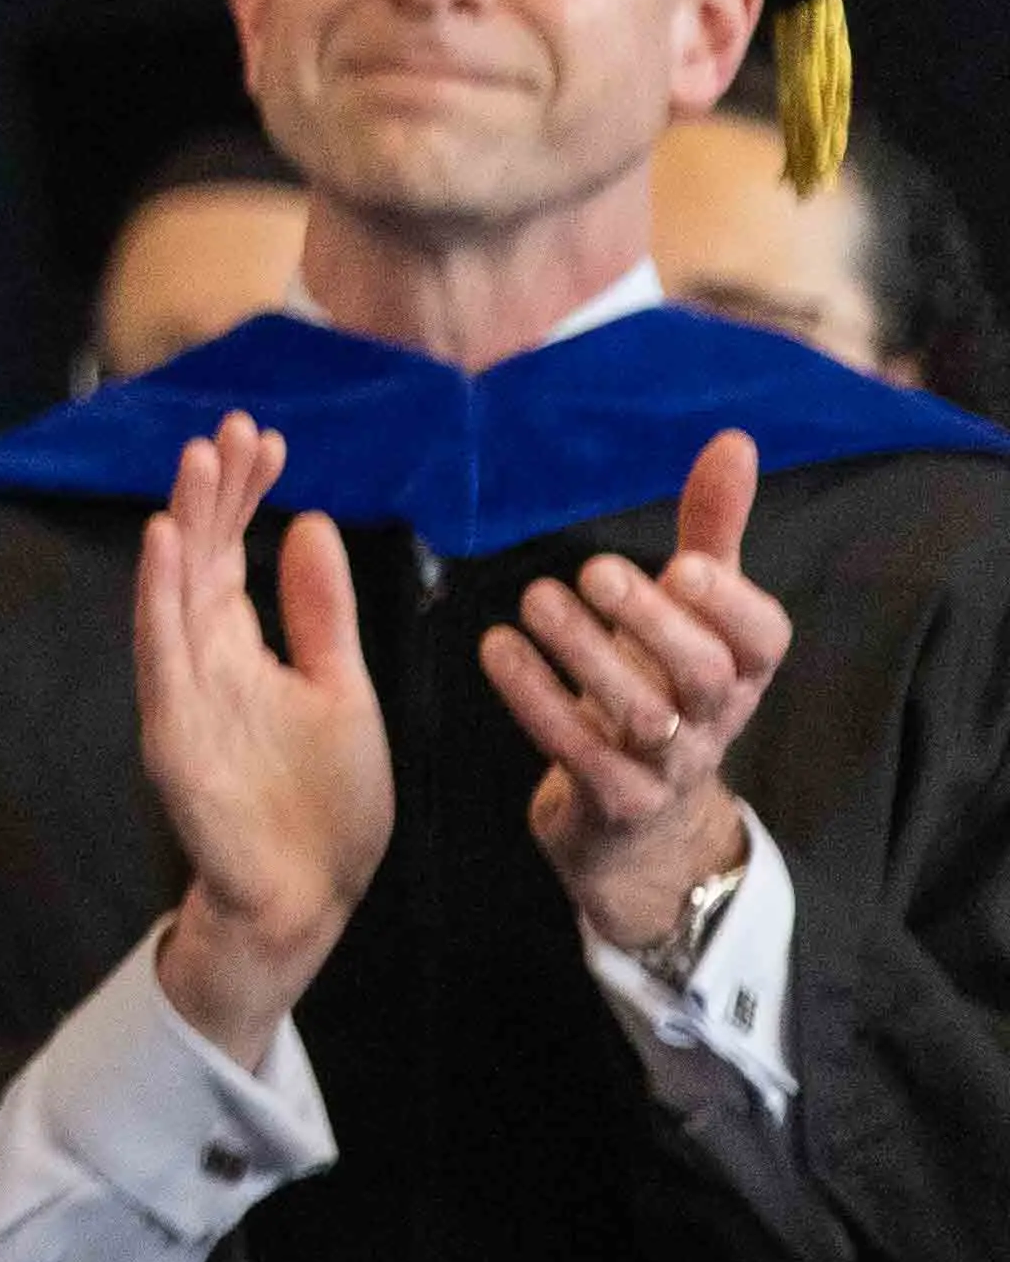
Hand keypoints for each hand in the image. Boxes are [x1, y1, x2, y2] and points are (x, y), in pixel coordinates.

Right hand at [135, 411, 391, 1068]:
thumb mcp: (341, 690)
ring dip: (184, 525)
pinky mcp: (174, 733)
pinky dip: (159, 596)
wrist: (307, 899)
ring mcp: (185, 695)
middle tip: (232, 429)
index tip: (268, 441)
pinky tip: (167, 543)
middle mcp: (205, 662)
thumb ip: (320, 615)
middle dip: (216, 492)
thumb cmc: (324, 805)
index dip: (246, 496)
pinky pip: (161, 653)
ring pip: (177, 592)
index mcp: (243, 651)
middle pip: (204, 559)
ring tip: (196, 460)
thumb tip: (312, 525)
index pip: (235, 555)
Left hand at [481, 423, 789, 965]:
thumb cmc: (667, 686)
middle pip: (705, 676)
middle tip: (593, 570)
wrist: (640, 822)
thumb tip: (733, 440)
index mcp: (744, 669)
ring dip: (584, 656)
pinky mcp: (616, 802)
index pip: (764, 638)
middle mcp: (717, 719)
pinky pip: (579, 755)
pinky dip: (536, 701)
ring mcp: (669, 767)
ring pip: (642, 717)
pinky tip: (497, 649)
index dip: (730, 603)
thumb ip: (711, 531)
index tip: (683, 562)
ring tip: (534, 598)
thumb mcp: (693, 612)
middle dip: (652, 623)